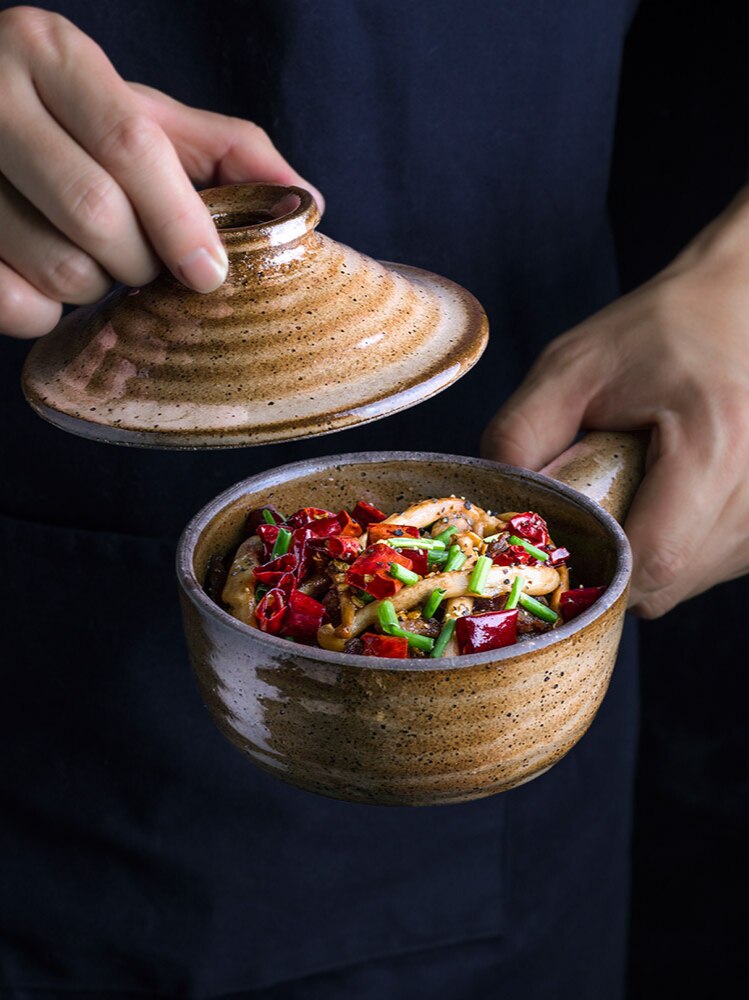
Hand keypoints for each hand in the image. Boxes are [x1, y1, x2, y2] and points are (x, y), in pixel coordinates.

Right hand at [0, 6, 321, 338]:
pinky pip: (14, 306)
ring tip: (90, 256)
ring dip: (96, 285)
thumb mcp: (140, 114)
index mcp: (51, 55)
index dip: (182, 221)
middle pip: (98, 217)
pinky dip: (44, 310)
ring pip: (58, 270)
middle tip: (144, 260)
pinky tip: (43, 276)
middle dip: (141, 261)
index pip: (131, 147)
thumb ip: (223, 150)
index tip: (210, 272)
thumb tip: (306, 200)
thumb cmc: (67, 122)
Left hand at [482, 187, 748, 617]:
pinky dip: (669, 545)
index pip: (653, 561)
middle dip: (609, 560)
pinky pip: (703, 568)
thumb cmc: (655, 333)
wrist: (732, 308)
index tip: (559, 538)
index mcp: (715, 446)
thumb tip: (494, 511)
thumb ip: (519, 436)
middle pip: (665, 582)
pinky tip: (661, 494)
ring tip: (633, 485)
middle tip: (588, 501)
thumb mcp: (570, 369)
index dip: (594, 567)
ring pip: (683, 583)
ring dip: (640, 554)